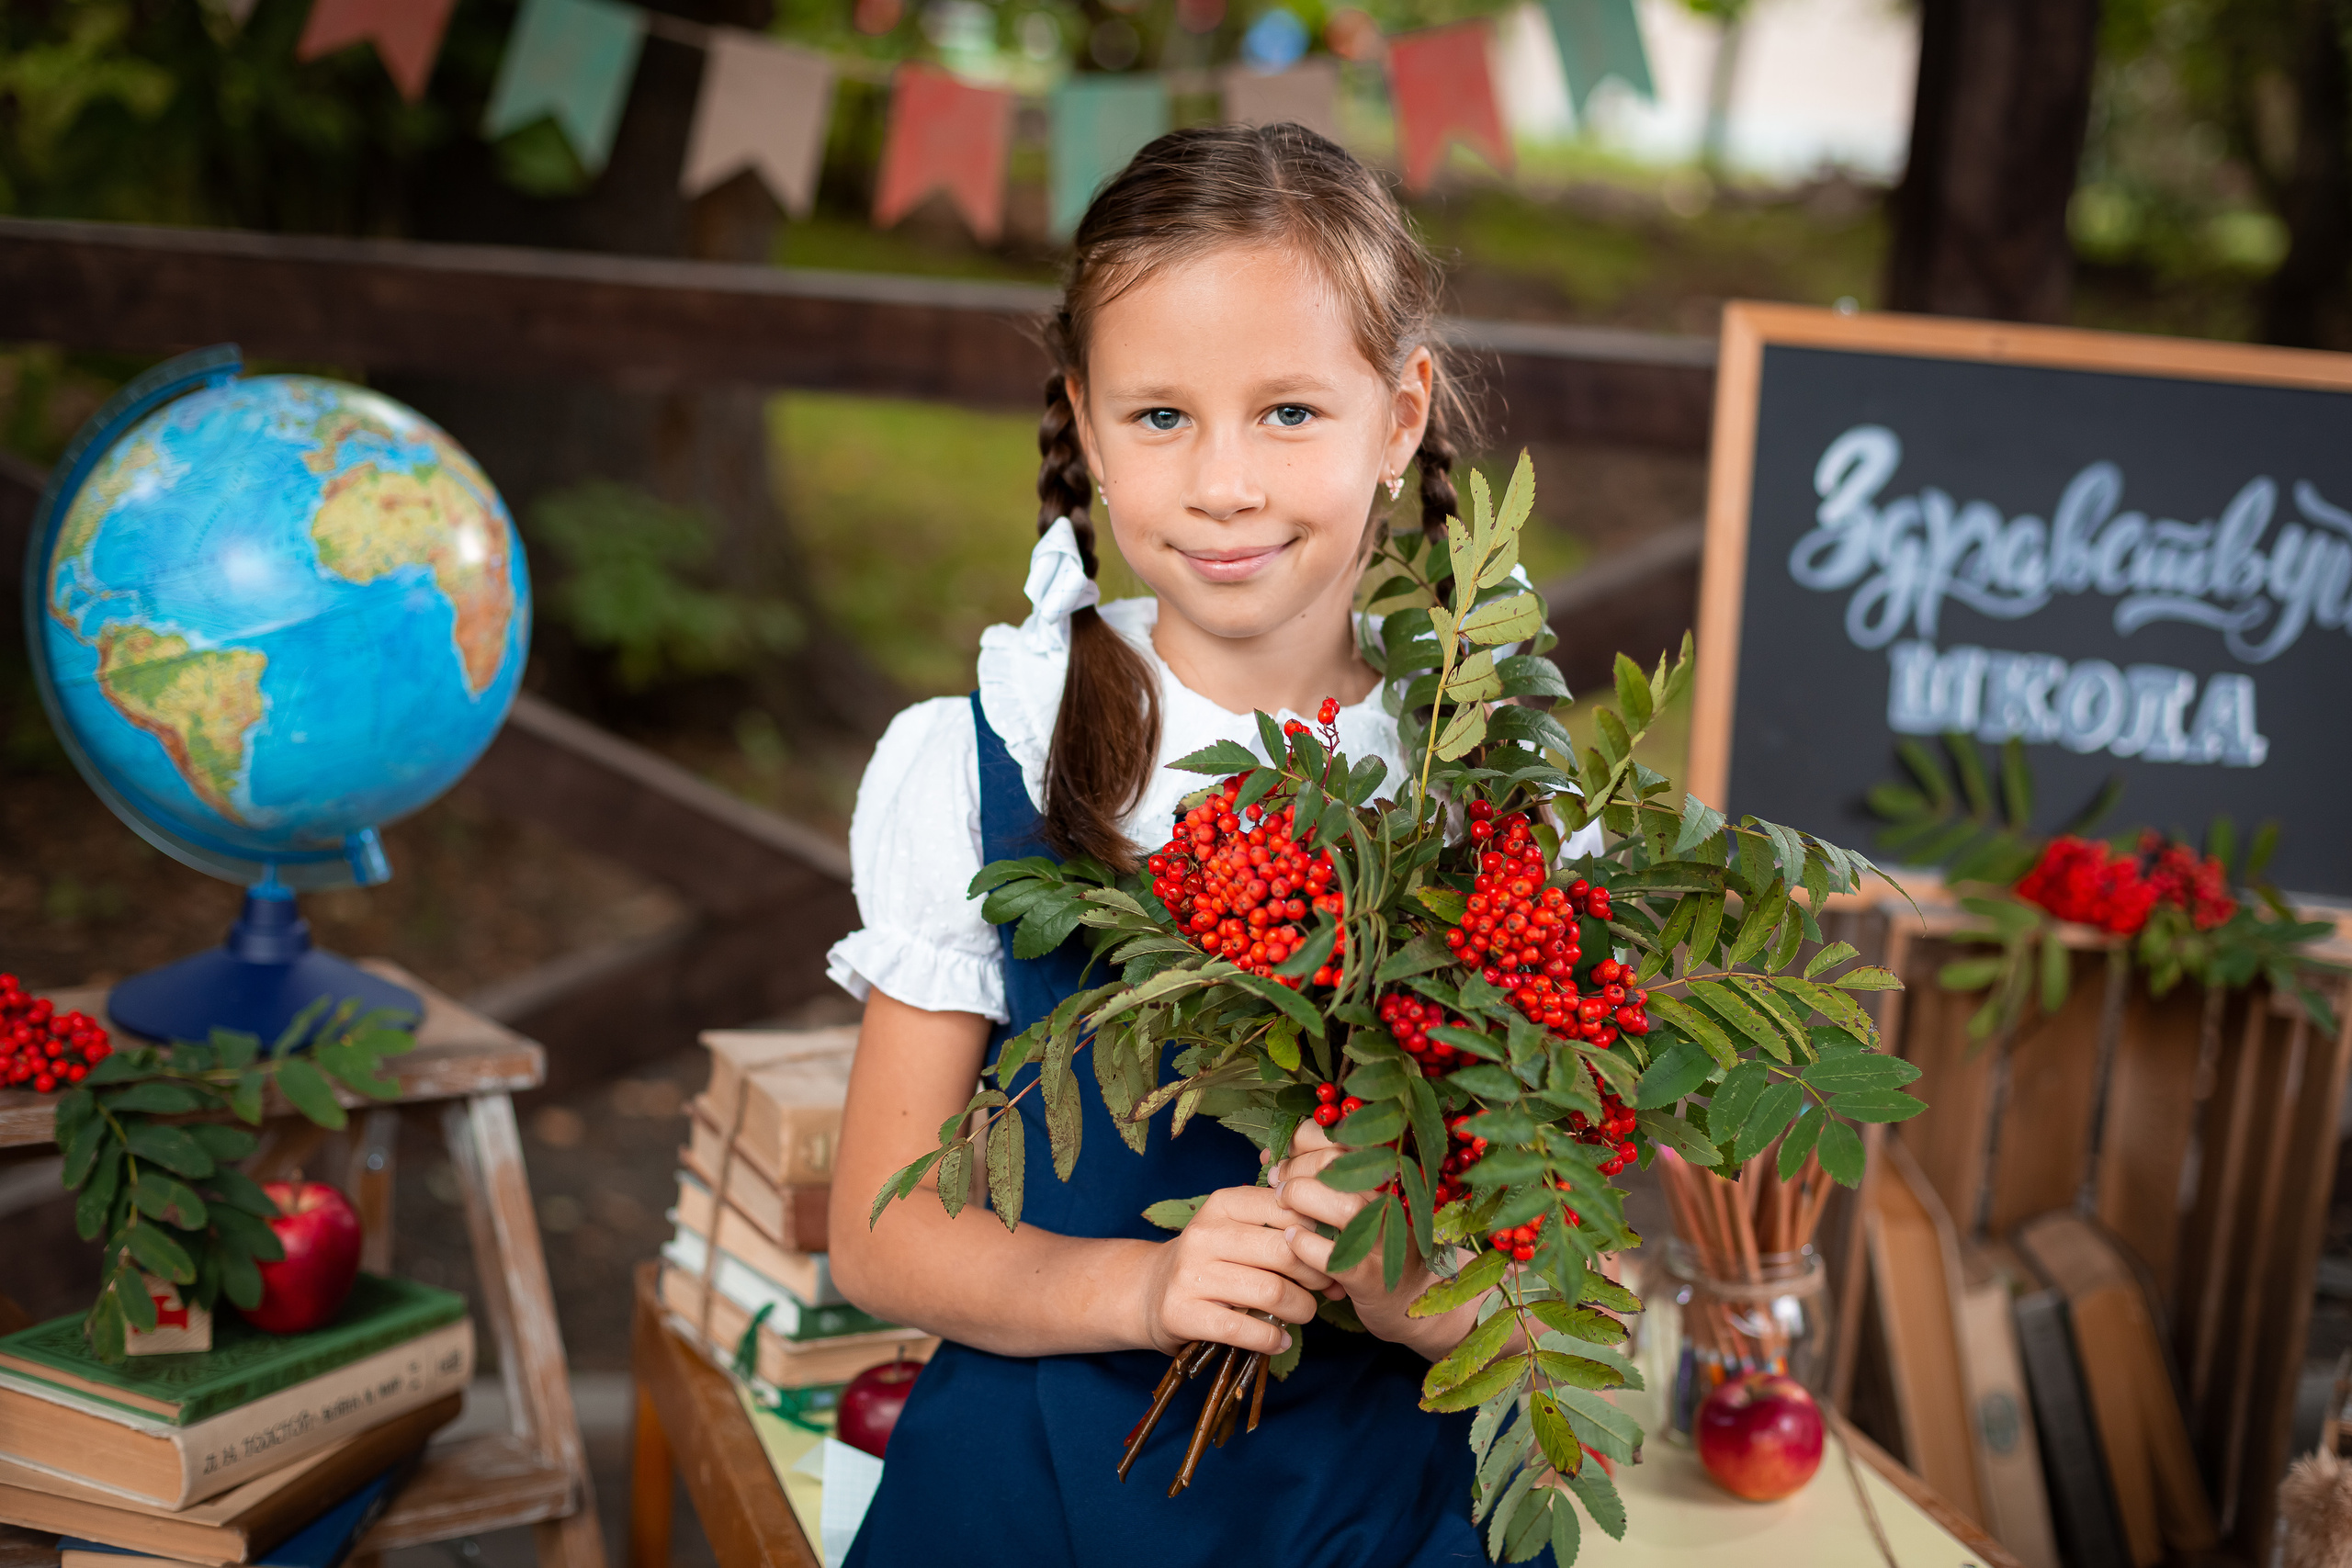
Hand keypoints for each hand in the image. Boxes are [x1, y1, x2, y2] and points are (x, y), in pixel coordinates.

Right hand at [1130, 1184, 1334, 1356]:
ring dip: (1300, 1309)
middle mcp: (1204, 1234)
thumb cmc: (1211, 1261)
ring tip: (1303, 1314)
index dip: (1318, 1234)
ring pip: (1271, 1292)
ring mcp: (1190, 1274)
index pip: (1286, 1208)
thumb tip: (1343, 1248)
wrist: (1149, 1292)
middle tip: (1324, 1288)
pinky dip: (1272, 1339)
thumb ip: (1281, 1229)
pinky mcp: (1182, 1313)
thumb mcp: (1238, 1230)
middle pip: (1284, 1251)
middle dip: (1316, 1274)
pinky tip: (1279, 1340)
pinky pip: (1244, 1330)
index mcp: (1222, 1204)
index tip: (1329, 1253)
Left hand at [1268, 1122, 1488, 1361]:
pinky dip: (1307, 1244)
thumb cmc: (1368, 1241)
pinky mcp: (1371, 1276)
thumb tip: (1268, 1157)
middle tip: (1276, 1181)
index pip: (1344, 1134)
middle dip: (1297, 1166)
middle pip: (1340, 1163)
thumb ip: (1316, 1175)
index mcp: (1385, 1172)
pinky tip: (1291, 1240)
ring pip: (1343, 1205)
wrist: (1409, 1295)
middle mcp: (1390, 1200)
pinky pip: (1336, 1256)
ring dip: (1301, 1197)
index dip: (1303, 1139)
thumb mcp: (1352, 1201)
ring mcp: (1383, 1239)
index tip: (1281, 1157)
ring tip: (1281, 1203)